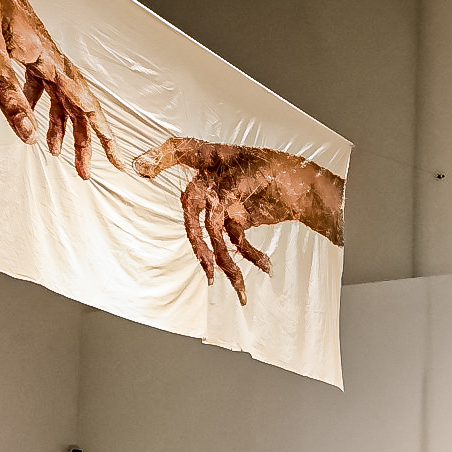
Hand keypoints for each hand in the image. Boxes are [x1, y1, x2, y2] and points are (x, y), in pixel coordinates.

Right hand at [133, 138, 347, 301]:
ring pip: (217, 240)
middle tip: (211, 273)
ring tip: (241, 291)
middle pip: (196, 222)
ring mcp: (223, 205)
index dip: (160, 161)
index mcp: (208, 168)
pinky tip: (266, 267)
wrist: (308, 186)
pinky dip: (251, 256)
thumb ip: (226, 188)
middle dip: (202, 250)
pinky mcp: (238, 220)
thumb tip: (197, 198)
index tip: (142, 169)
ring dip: (229, 266)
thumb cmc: (280, 168)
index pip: (179, 161)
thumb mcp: (252, 168)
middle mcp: (210, 188)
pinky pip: (238, 243)